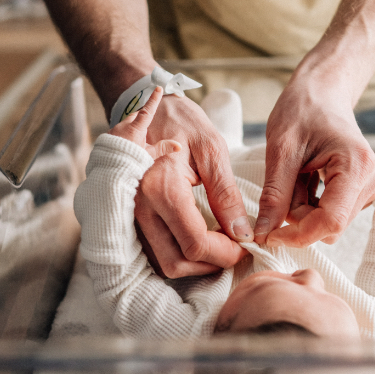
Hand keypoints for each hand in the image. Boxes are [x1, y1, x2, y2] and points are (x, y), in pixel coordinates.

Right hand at [123, 89, 250, 277]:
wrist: (147, 109)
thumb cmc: (182, 123)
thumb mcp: (212, 151)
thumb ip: (227, 195)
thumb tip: (243, 234)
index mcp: (160, 187)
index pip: (195, 243)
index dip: (226, 253)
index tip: (245, 244)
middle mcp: (139, 207)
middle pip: (177, 263)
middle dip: (211, 263)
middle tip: (235, 246)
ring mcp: (130, 215)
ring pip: (164, 263)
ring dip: (196, 263)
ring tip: (220, 242)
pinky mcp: (130, 218)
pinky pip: (155, 251)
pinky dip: (180, 254)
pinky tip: (199, 237)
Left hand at [256, 75, 374, 246]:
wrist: (322, 91)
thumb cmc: (302, 110)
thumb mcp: (280, 150)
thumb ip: (274, 195)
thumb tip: (262, 233)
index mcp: (356, 167)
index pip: (330, 222)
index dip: (297, 235)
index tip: (267, 234)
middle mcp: (371, 181)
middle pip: (329, 226)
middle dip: (298, 217)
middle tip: (282, 184)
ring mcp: (369, 187)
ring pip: (328, 223)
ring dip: (302, 209)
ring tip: (295, 175)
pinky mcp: (362, 190)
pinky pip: (331, 213)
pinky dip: (309, 203)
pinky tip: (305, 177)